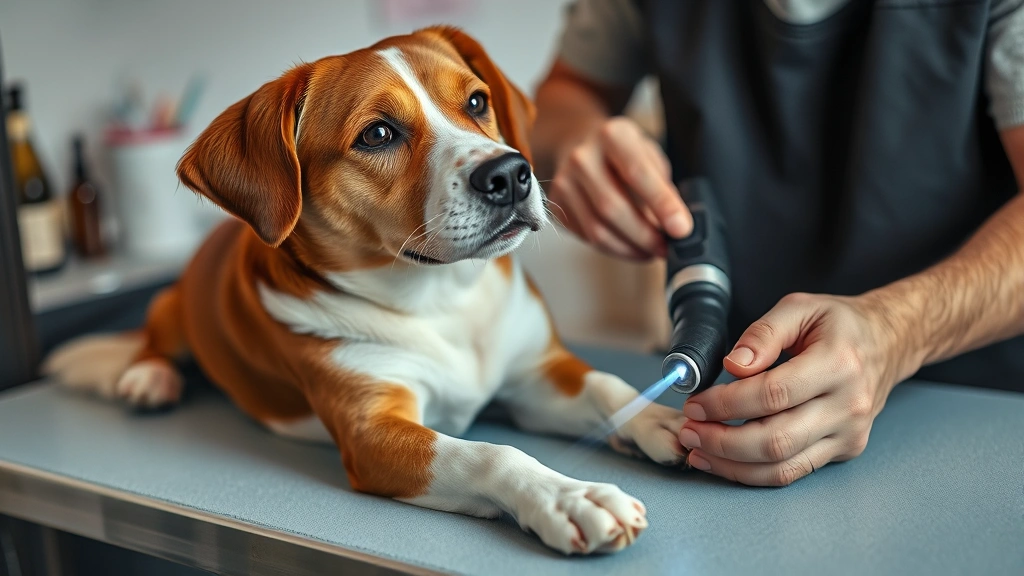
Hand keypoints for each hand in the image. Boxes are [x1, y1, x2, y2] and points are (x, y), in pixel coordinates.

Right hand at [546, 117, 691, 259]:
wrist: (579, 144)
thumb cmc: (622, 153)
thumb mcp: (649, 155)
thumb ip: (662, 187)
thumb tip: (677, 226)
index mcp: (611, 135)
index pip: (637, 173)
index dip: (662, 204)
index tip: (682, 229)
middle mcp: (582, 157)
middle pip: (612, 207)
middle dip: (645, 236)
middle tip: (666, 248)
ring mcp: (564, 182)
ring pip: (597, 230)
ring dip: (629, 249)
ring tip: (650, 252)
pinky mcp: (556, 205)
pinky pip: (587, 238)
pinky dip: (613, 249)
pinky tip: (629, 245)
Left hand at [677, 292, 915, 485]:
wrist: (888, 344)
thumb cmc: (838, 324)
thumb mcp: (800, 308)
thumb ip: (763, 333)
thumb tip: (733, 366)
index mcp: (839, 364)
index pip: (773, 394)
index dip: (727, 404)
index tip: (695, 403)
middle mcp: (849, 405)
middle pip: (775, 439)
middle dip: (722, 440)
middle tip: (689, 431)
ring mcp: (849, 433)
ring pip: (782, 466)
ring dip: (732, 464)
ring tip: (697, 450)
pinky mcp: (844, 450)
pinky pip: (793, 472)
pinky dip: (752, 472)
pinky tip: (724, 461)